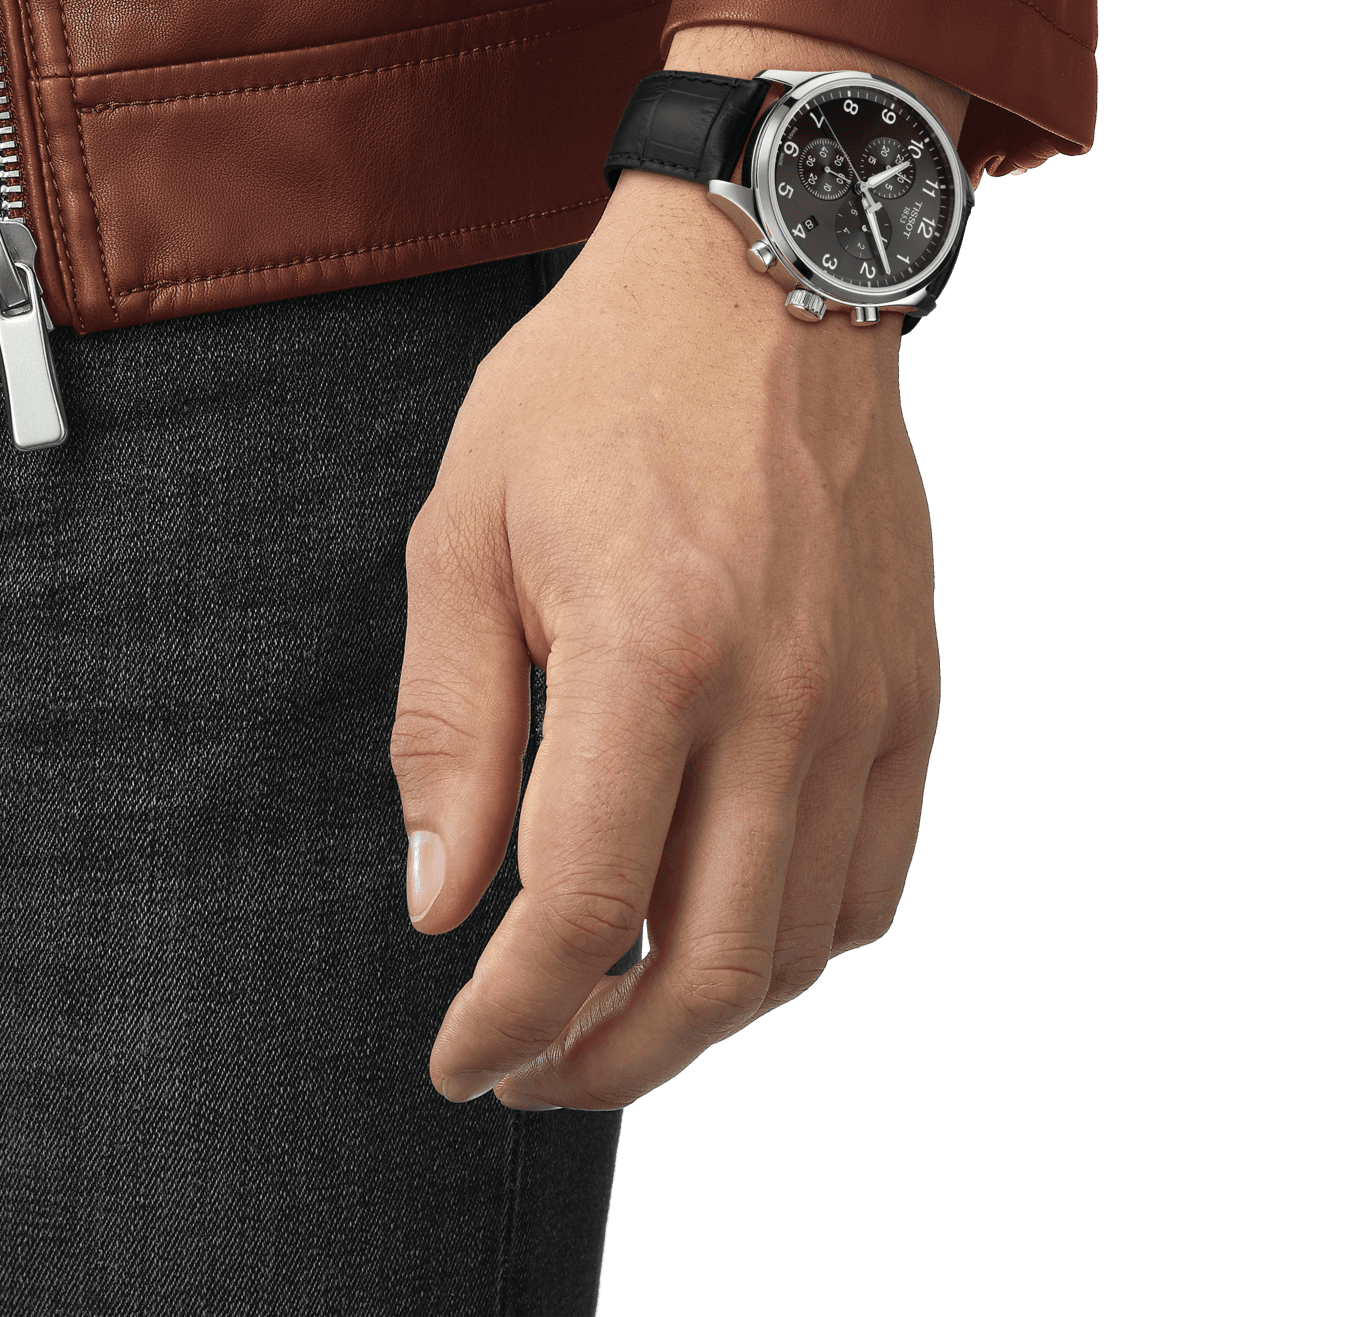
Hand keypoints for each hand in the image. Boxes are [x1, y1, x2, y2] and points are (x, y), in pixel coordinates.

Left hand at [390, 26, 963, 1109]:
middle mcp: (781, 696)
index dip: (506, 1020)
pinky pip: (875, 877)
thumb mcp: (466, 532)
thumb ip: (452, 729)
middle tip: (533, 1075)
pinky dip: (797, 941)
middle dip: (606, 1062)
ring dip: (701, 1014)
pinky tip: (727, 919)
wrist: (764, 284)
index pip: (574, 910)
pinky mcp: (913, 691)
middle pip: (707, 969)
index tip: (459, 1060)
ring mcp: (866, 700)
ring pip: (800, 945)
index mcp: (650, 650)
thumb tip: (445, 908)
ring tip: (619, 1005)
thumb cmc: (593, 392)